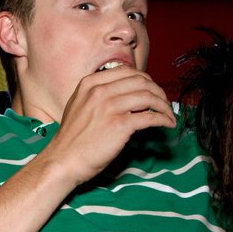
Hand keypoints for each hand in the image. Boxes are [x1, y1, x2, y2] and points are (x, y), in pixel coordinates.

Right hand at [44, 66, 175, 181]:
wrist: (63, 160)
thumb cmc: (72, 139)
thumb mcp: (79, 105)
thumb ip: (97, 95)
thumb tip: (125, 94)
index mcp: (90, 83)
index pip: (127, 71)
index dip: (145, 79)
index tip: (152, 90)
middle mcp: (100, 91)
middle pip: (141, 81)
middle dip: (158, 91)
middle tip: (164, 102)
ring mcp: (110, 107)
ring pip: (148, 96)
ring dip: (164, 105)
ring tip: (169, 114)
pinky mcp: (120, 125)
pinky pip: (150, 117)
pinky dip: (163, 119)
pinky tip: (167, 124)